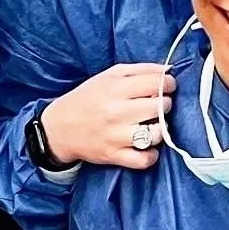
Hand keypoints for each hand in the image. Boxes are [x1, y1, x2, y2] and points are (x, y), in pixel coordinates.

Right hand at [39, 64, 176, 168]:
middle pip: (160, 107)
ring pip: (156, 134)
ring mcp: (116, 136)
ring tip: (153, 125)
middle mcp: (116, 112)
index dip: (168, 84)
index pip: (156, 84)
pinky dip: (151, 155)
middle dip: (166, 104)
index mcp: (115, 88)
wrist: (59, 128)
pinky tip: (147, 146)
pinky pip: (144, 159)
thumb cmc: (88, 98)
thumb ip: (140, 70)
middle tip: (159, 105)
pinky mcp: (114, 156)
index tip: (167, 87)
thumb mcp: (109, 76)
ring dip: (161, 129)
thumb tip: (169, 70)